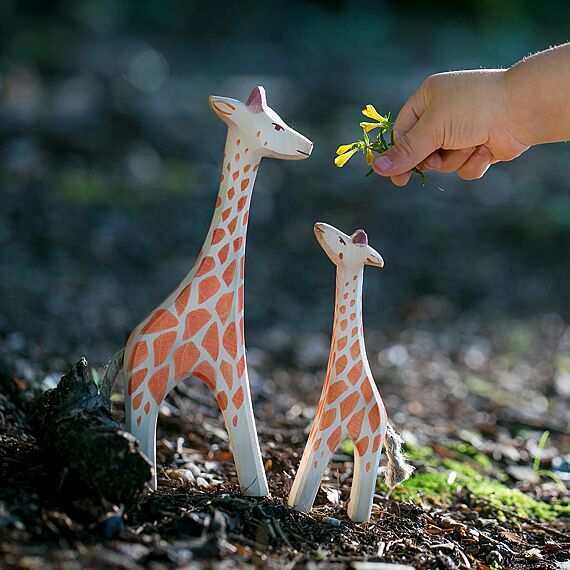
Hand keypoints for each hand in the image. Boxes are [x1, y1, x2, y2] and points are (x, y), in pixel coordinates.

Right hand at [372, 70, 529, 185]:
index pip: (402, 131)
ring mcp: (462, 130)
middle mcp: (443, 113)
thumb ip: (405, 152)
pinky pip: (464, 167)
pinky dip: (473, 163)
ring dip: (456, 159)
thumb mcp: (432, 128)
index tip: (396, 178)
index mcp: (428, 98)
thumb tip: (377, 168)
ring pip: (444, 162)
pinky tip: (486, 149)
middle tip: (437, 159)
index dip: (398, 155)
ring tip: (472, 143)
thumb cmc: (472, 109)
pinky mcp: (479, 146)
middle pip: (421, 151)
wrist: (522, 110)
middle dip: (432, 158)